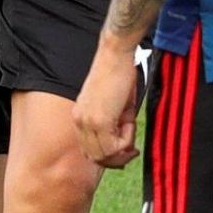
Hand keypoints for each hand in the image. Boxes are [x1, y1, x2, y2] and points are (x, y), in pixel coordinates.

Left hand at [74, 39, 140, 168]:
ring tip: (131, 126)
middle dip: (117, 157)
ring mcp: (87, 122)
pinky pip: (114, 145)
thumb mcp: (115, 105)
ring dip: (123, 147)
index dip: (109, 155)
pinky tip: (130, 120)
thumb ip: (116, 126)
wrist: (116, 54)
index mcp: (80, 117)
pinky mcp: (99, 121)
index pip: (89, 150)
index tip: (126, 150)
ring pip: (105, 155)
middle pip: (95, 157)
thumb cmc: (119, 74)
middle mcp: (79, 121)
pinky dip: (127, 138)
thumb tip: (126, 148)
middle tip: (133, 150)